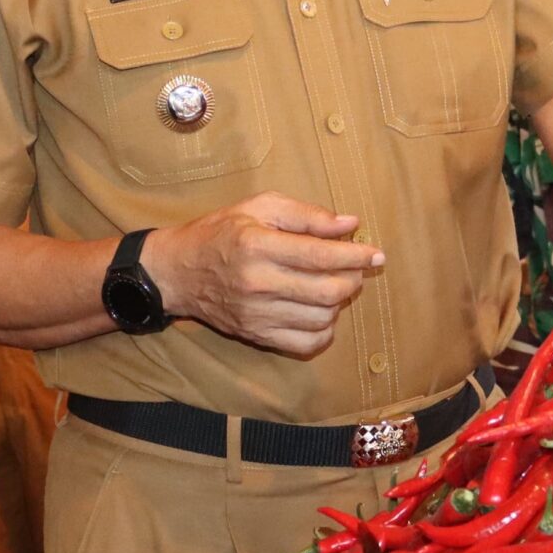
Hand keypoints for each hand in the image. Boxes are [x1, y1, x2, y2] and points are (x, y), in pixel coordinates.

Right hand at [147, 193, 382, 359]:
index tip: (376, 253)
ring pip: (322, 318)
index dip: (355, 255)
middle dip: (353, 279)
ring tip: (333, 285)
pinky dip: (324, 331)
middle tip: (355, 268)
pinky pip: (306, 344)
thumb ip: (306, 214)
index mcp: (258, 246)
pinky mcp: (257, 335)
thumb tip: (350, 224)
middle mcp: (258, 283)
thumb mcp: (258, 207)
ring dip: (339, 303)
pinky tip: (320, 312)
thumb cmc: (220, 232)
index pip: (320, 255)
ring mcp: (257, 315)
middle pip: (327, 291)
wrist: (177, 272)